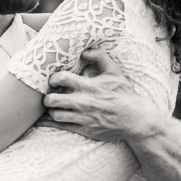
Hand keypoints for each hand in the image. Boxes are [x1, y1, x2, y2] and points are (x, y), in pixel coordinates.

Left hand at [40, 49, 159, 142]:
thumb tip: (85, 51)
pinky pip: (61, 127)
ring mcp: (82, 117)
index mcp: (88, 86)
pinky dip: (51, 123)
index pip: (61, 78)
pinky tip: (46, 119)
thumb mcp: (114, 71)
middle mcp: (82, 102)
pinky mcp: (84, 129)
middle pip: (52, 100)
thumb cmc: (124, 94)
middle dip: (47, 96)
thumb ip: (100, 57)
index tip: (54, 81)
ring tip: (54, 106)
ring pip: (55, 114)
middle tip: (50, 95)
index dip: (53, 78)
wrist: (134, 118)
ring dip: (51, 110)